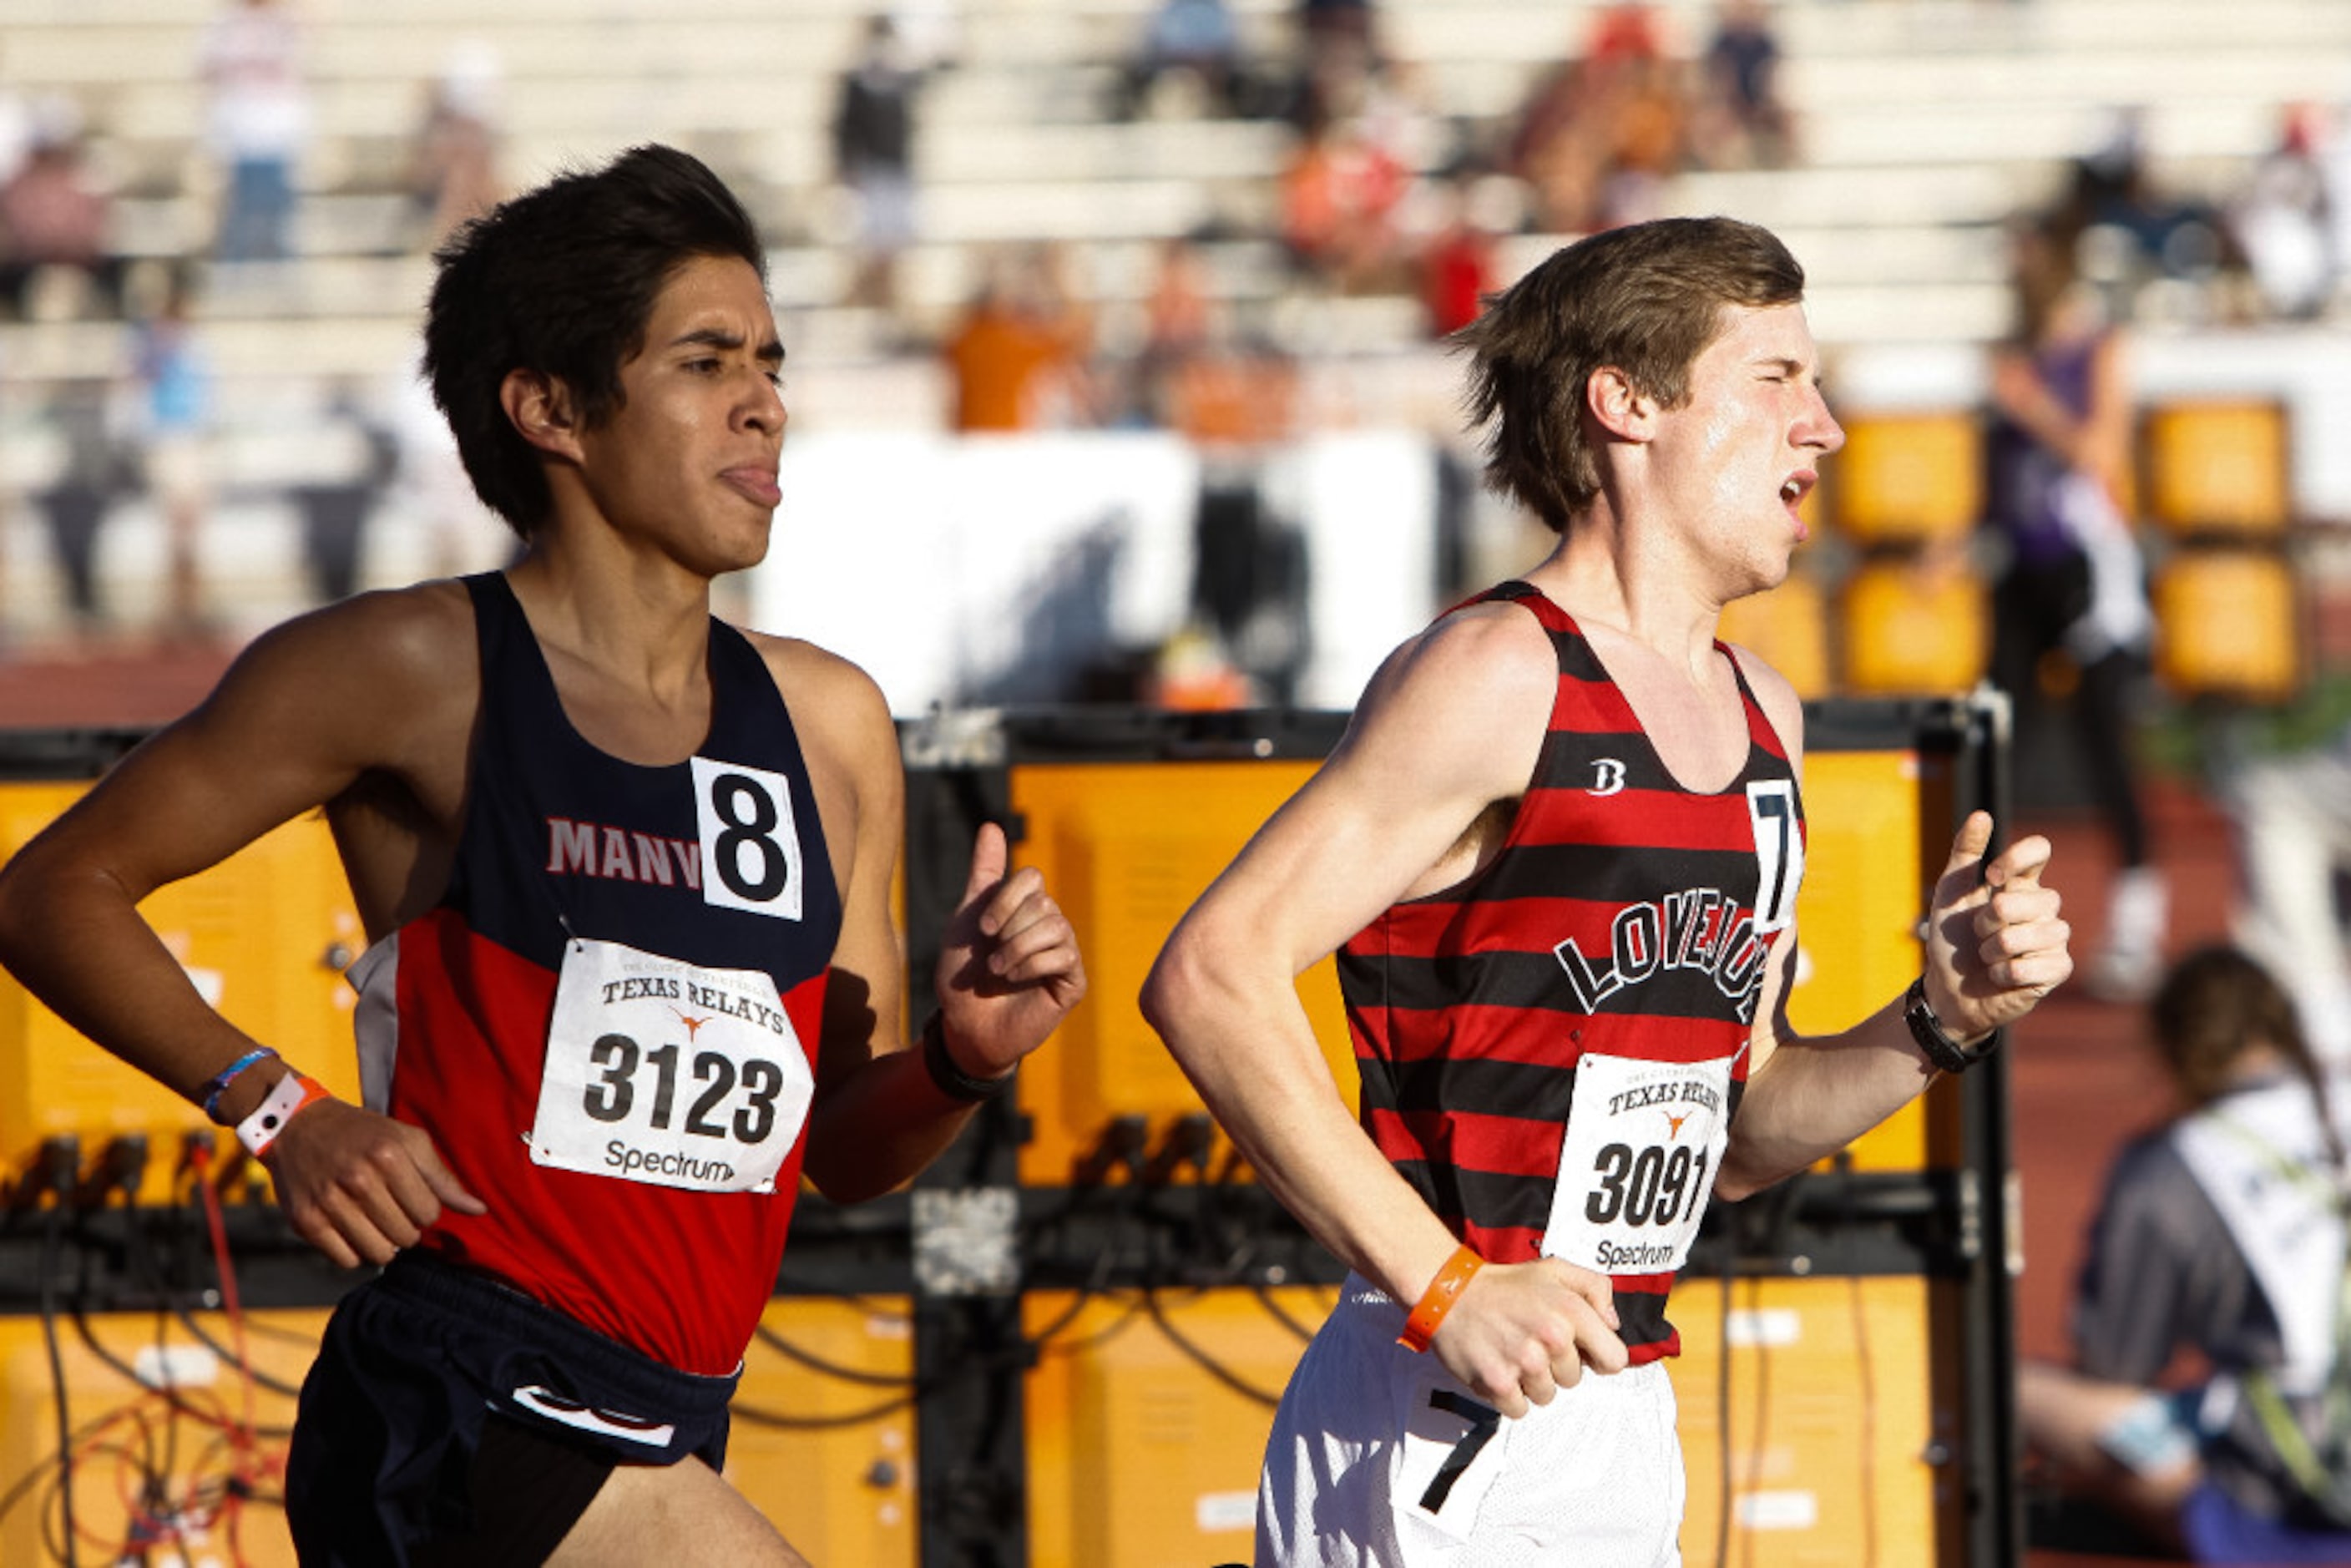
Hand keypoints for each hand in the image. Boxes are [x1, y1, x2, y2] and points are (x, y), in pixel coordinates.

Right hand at [262, 1097, 486, 1268]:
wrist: (297, 1126)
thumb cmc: (363, 1134)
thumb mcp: (408, 1141)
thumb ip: (443, 1178)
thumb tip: (479, 1210)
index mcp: (391, 1156)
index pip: (429, 1213)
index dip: (425, 1209)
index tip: (411, 1197)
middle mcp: (360, 1180)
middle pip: (406, 1237)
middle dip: (406, 1228)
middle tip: (391, 1209)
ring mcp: (330, 1202)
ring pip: (379, 1254)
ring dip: (383, 1244)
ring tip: (374, 1222)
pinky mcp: (306, 1222)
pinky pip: (347, 1261)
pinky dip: (354, 1251)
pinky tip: (351, 1229)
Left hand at [932, 822, 1086, 1076]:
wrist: (965, 1026)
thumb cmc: (964, 975)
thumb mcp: (967, 919)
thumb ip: (983, 874)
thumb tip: (992, 826)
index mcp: (1026, 908)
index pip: (1032, 878)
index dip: (1006, 899)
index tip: (982, 927)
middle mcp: (1050, 925)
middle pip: (1042, 902)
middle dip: (1007, 929)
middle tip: (990, 957)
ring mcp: (1064, 953)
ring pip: (1055, 926)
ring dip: (1016, 949)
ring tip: (999, 971)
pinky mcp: (1072, 981)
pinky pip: (1064, 955)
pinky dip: (1031, 965)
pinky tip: (1016, 980)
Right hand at [1428, 1257, 1628, 1419]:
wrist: (1450, 1292)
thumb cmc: (1504, 1286)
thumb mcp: (1556, 1270)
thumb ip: (1596, 1289)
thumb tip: (1611, 1325)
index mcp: (1570, 1310)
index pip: (1615, 1360)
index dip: (1598, 1356)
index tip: (1580, 1350)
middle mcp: (1551, 1337)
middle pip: (1575, 1380)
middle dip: (1556, 1365)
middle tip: (1531, 1341)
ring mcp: (1524, 1363)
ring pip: (1547, 1396)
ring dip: (1532, 1381)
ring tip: (1513, 1353)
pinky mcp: (1498, 1384)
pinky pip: (1520, 1410)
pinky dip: (1510, 1396)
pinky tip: (1500, 1368)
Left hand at [1923, 810, 2072, 1037]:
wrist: (1948, 988)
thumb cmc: (1952, 939)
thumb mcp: (1950, 892)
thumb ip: (1964, 853)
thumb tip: (1982, 814)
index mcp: (2021, 884)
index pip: (2039, 850)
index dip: (2016, 858)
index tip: (1992, 875)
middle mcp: (2044, 907)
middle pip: (2030, 897)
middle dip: (1990, 919)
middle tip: (1978, 934)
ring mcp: (2054, 938)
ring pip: (2030, 933)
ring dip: (1993, 948)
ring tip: (1987, 956)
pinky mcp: (2057, 968)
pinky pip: (2031, 964)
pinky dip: (2003, 972)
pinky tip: (2000, 975)